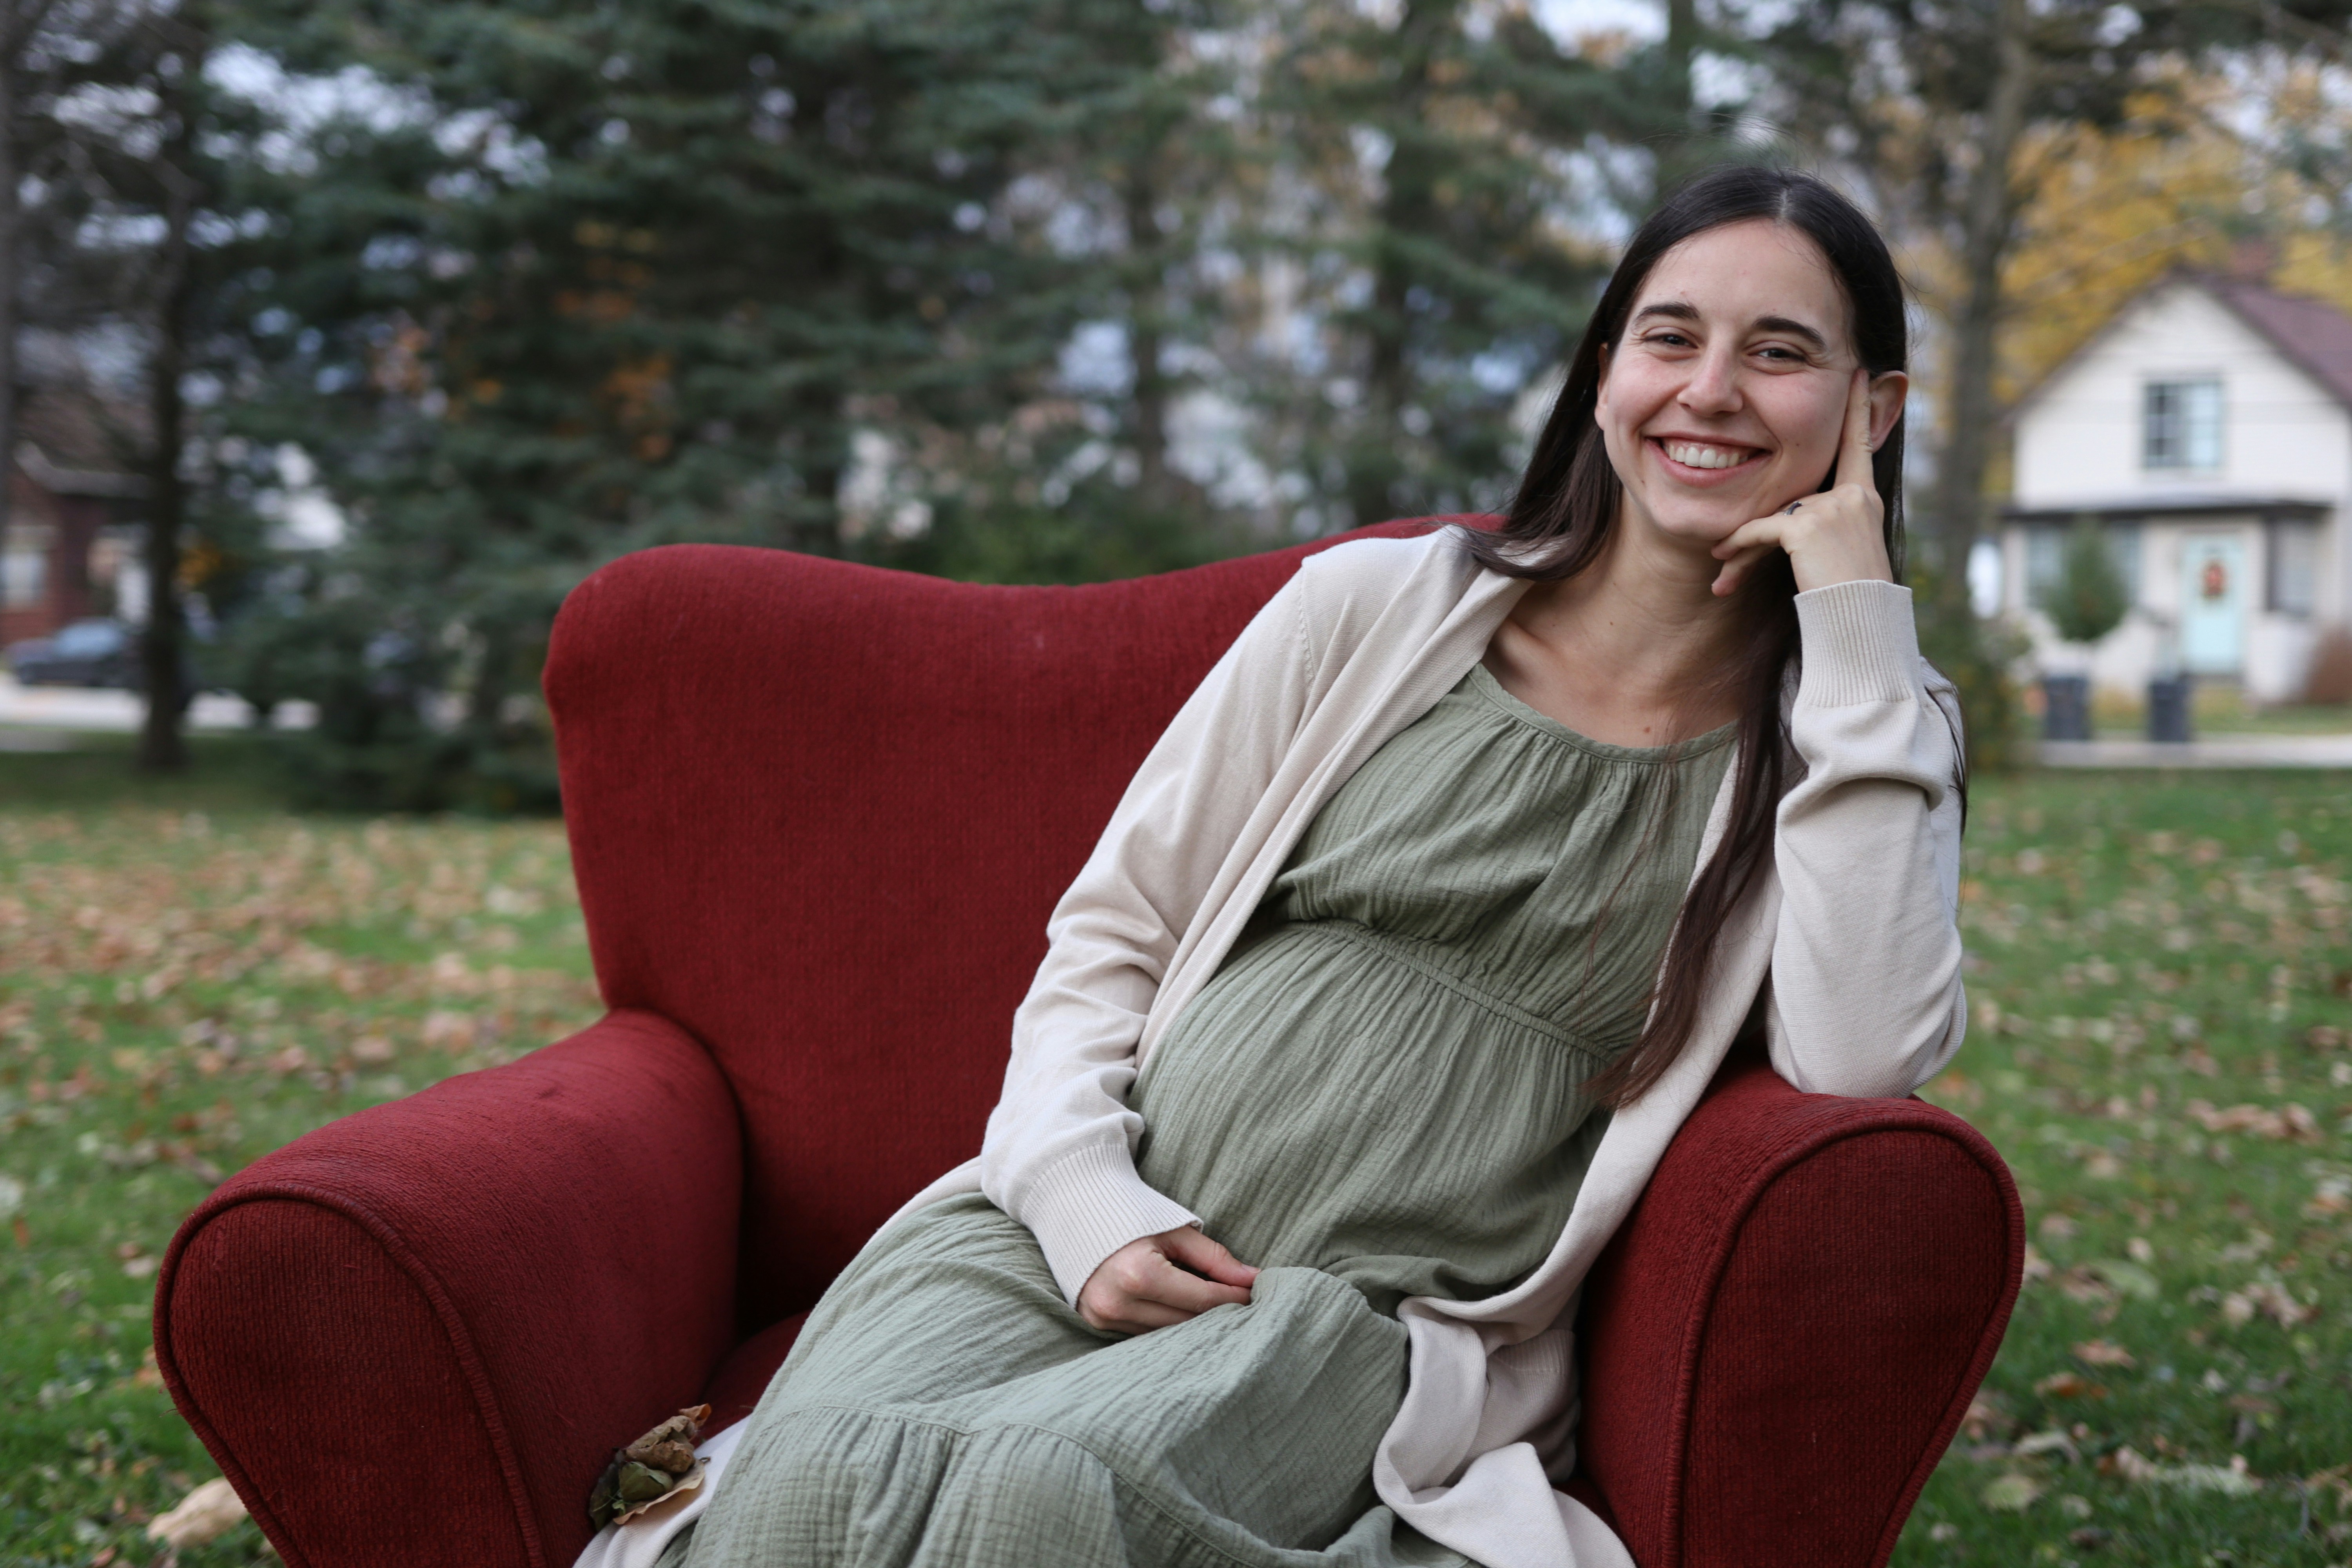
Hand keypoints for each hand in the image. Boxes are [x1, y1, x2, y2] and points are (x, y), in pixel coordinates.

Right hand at [1076, 1225, 1258, 1333]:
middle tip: (1243, 1301)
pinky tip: (1182, 1310)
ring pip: (1167, 1333)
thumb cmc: (1130, 1212)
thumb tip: (1252, 1279)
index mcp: (1139, 1274)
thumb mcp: (1175, 1230)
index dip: (1234, 1298)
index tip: (1257, 1293)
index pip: (1202, 1299)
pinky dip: (1167, 1324)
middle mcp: (1118, 1303)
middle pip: (1187, 1322)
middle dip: (1218, 1313)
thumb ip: (1214, 1257)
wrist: (1074, 1207)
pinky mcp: (1097, 1324)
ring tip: (1214, 1304)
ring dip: (1194, 1322)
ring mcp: (1104, 1318)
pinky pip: (1145, 1333)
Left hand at [1709, 368, 1893, 596]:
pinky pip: (1760, 530)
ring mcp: (1832, 506)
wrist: (1861, 622)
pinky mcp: (1807, 524)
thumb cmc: (1854, 597)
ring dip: (1744, 548)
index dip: (1858, 409)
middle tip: (1724, 552)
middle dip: (1757, 530)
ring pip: (1771, 516)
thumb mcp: (1842, 553)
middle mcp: (1854, 494)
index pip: (1858, 443)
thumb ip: (1819, 525)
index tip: (1862, 373)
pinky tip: (1723, 577)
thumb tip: (1787, 528)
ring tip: (1722, 575)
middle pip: (1791, 496)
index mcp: (1865, 497)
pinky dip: (1739, 548)